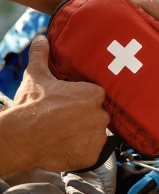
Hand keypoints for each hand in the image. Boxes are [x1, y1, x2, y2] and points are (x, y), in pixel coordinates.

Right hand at [10, 35, 109, 171]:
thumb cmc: (31, 105)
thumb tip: (41, 38)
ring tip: (65, 133)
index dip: (84, 101)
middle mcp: (101, 114)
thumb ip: (42, 55)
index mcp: (94, 94)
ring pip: (97, 134)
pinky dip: (83, 151)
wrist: (21, 136)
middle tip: (67, 120)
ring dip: (85, 134)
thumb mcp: (36, 75)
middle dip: (86, 117)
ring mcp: (98, 136)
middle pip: (99, 115)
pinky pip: (93, 152)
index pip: (97, 96)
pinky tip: (67, 145)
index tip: (71, 104)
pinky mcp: (93, 155)